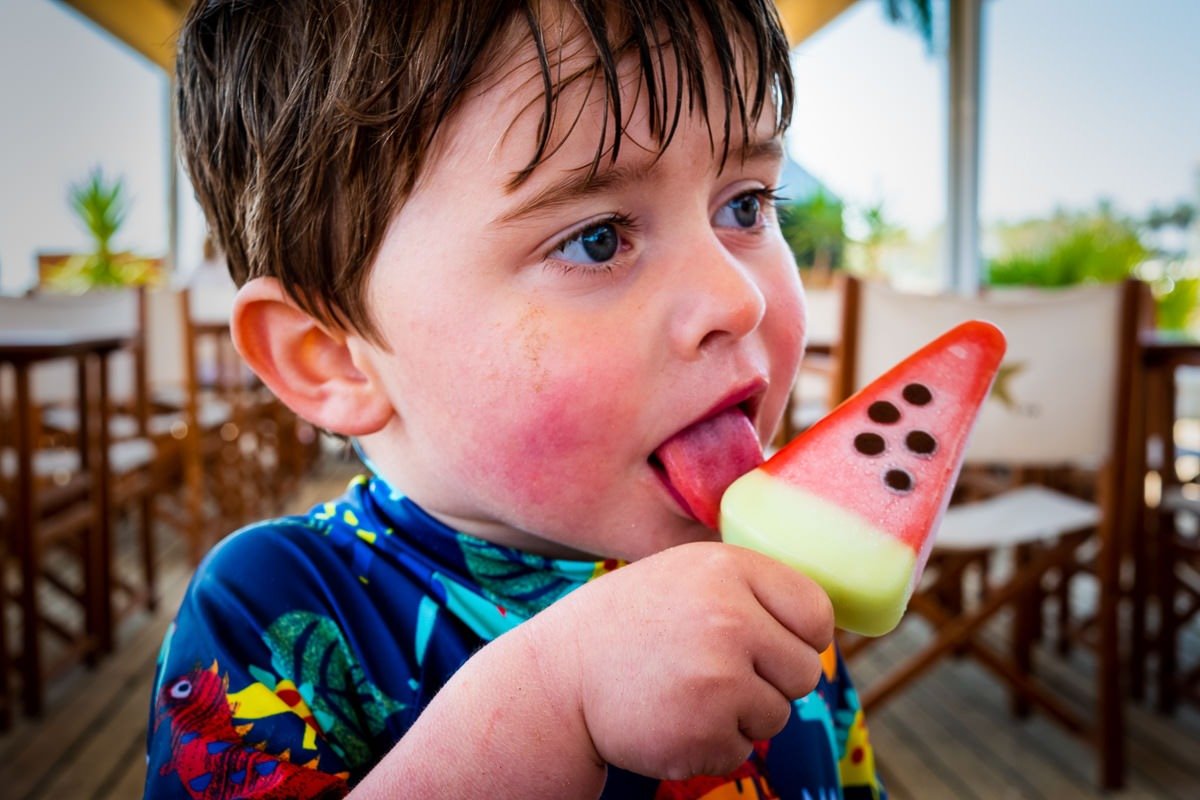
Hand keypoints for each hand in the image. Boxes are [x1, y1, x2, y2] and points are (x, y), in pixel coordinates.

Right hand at [524, 541, 833, 780]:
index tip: (770, 641)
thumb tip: (824, 625)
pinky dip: (713, 744)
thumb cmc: (630, 625)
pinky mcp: (705, 732)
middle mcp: (729, 619)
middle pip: (806, 671)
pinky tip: (672, 717)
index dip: (800, 636)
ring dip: (741, 714)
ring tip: (686, 690)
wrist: (560, 678)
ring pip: (777, 715)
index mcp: (729, 569)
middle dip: (771, 680)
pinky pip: (743, 749)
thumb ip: (750, 590)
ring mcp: (719, 679)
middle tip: (716, 671)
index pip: (817, 614)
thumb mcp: (687, 576)